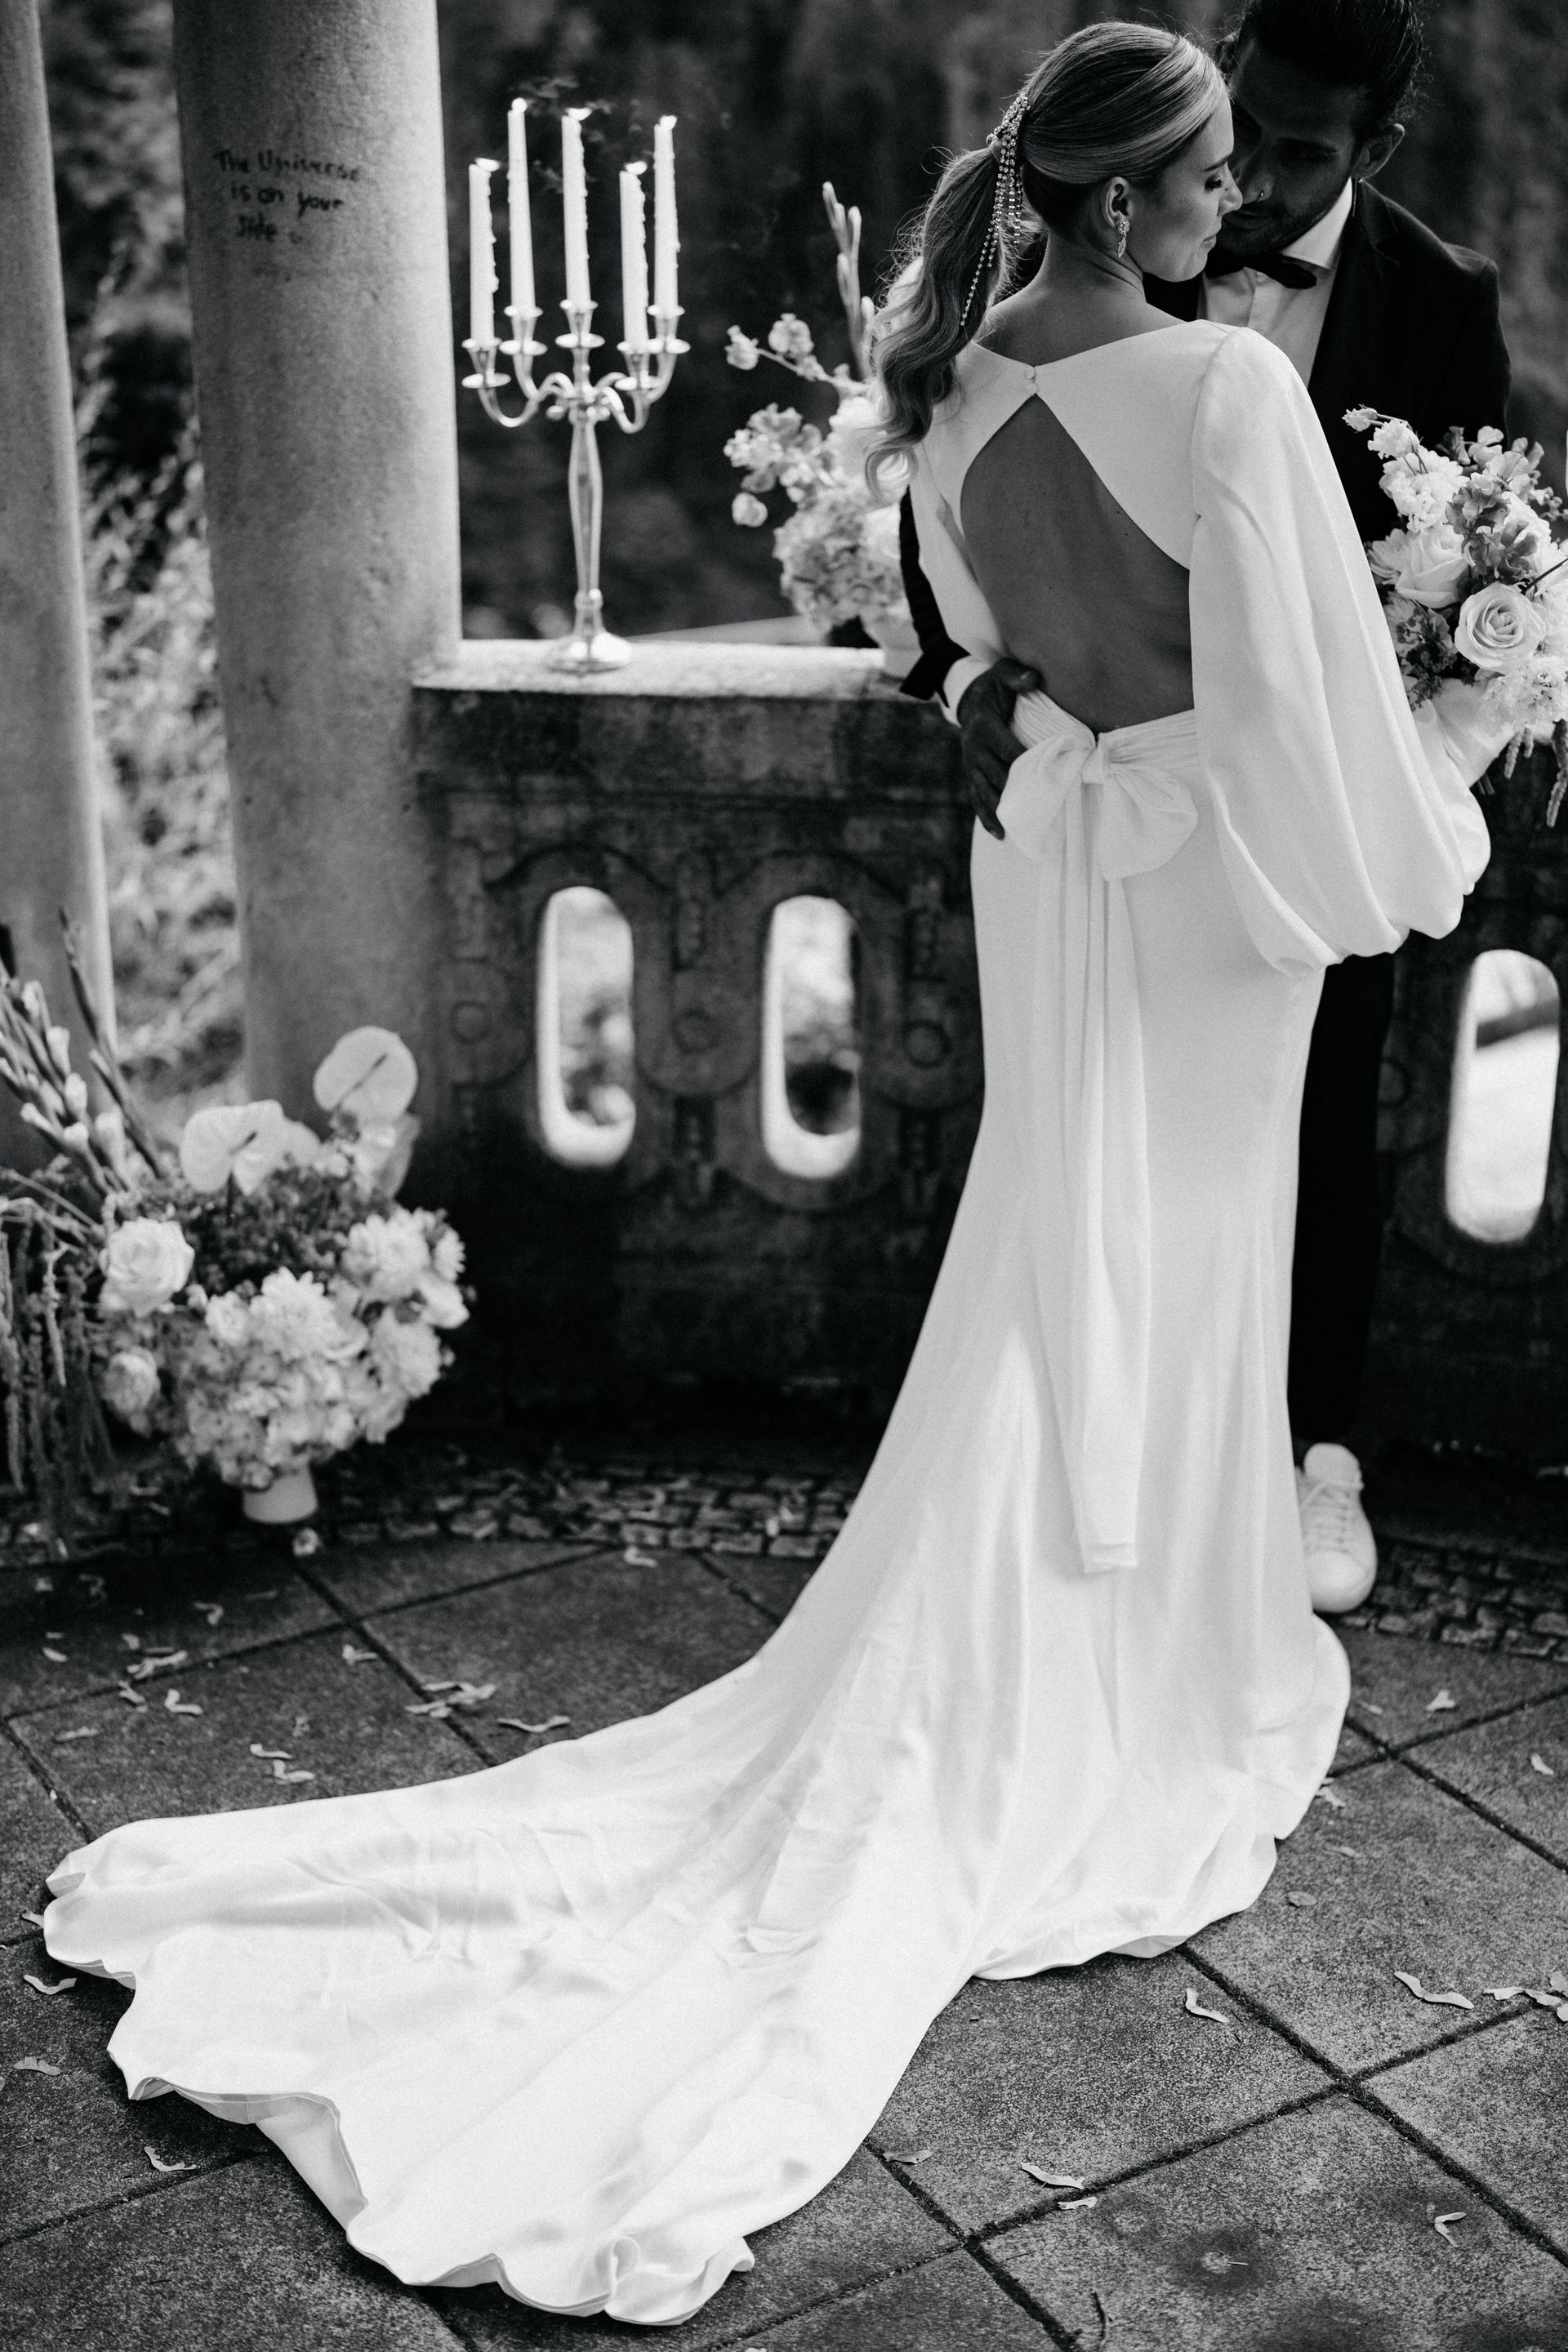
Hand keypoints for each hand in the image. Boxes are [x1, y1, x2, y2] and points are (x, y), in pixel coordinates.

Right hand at [956, 658, 1040, 838]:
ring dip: (1000, 811)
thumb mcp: (1002, 672)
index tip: (1045, 777)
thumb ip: (1017, 675)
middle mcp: (973, 749)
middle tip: (1039, 809)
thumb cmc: (993, 687)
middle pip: (996, 776)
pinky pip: (977, 798)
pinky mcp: (971, 775)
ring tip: (1016, 829)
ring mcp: (971, 765)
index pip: (1007, 749)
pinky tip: (1000, 833)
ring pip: (985, 792)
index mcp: (984, 727)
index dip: (1024, 764)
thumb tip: (1034, 679)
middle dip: (1016, 792)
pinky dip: (987, 817)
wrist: (968, 698)